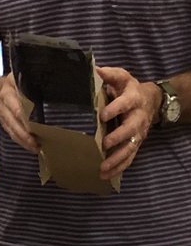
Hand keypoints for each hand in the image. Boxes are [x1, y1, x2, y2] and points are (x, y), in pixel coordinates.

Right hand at [0, 73, 39, 153]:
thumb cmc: (16, 83)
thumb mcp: (19, 77)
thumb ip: (30, 79)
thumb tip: (51, 83)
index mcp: (9, 91)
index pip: (16, 104)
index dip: (24, 116)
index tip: (34, 124)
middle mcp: (4, 104)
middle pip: (14, 120)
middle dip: (25, 133)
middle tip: (36, 142)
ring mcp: (3, 115)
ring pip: (13, 130)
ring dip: (24, 140)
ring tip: (37, 148)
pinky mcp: (5, 124)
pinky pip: (12, 134)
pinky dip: (22, 142)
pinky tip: (32, 148)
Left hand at [97, 65, 156, 181]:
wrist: (150, 100)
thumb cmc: (129, 89)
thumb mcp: (121, 78)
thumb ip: (110, 75)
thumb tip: (95, 69)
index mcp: (133, 99)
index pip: (125, 103)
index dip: (116, 109)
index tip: (103, 115)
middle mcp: (138, 117)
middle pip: (131, 129)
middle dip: (118, 137)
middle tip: (104, 144)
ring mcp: (138, 132)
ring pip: (130, 147)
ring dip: (117, 159)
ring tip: (103, 168)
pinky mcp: (135, 143)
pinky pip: (129, 157)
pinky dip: (119, 168)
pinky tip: (106, 176)